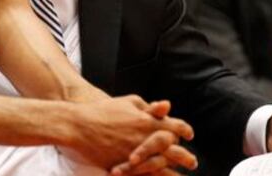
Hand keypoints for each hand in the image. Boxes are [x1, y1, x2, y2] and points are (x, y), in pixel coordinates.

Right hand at [66, 96, 193, 170]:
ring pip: (161, 165)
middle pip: (173, 150)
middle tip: (193, 162)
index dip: (185, 130)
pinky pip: (144, 175)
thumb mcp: (127, 102)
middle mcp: (144, 138)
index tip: (189, 135)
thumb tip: (165, 107)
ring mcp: (135, 154)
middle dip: (185, 157)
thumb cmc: (102, 111)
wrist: (79, 126)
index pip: (175, 127)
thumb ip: (148, 106)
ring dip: (172, 171)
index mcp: (147, 121)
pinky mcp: (124, 166)